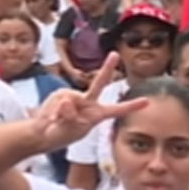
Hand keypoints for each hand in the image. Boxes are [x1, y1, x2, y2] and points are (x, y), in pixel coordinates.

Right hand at [32, 52, 148, 148]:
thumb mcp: (68, 131)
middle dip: (107, 68)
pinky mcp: (60, 94)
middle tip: (115, 54)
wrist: (42, 134)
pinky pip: (58, 99)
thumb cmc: (60, 135)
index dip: (131, 106)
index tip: (146, 101)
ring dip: (60, 111)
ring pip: (70, 97)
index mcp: (97, 115)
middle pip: (99, 84)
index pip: (117, 110)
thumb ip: (69, 118)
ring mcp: (74, 97)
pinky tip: (51, 116)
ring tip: (56, 121)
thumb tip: (67, 102)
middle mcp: (88, 103)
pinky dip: (53, 109)